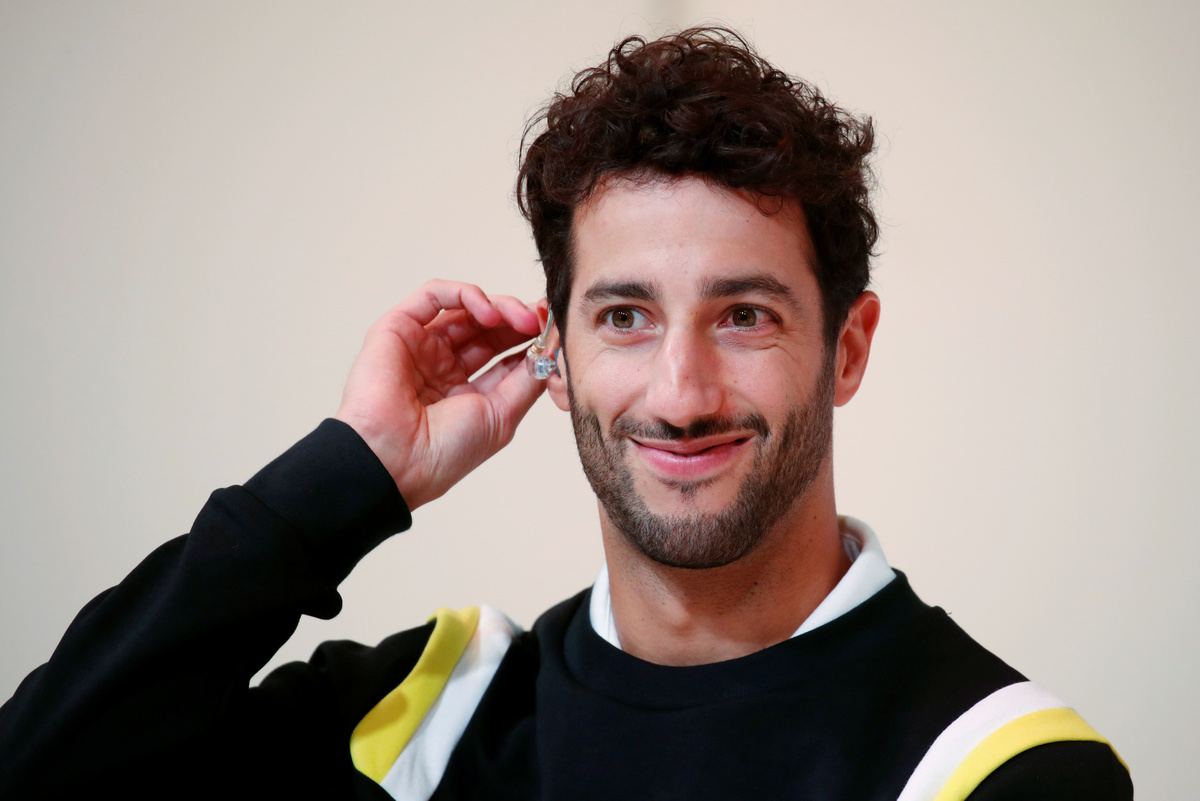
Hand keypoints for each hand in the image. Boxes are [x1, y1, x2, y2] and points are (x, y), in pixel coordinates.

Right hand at [334, 280, 544, 509]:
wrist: (396, 460)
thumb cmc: (443, 452)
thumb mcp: (502, 415)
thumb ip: (529, 379)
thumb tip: (552, 347)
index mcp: (466, 392)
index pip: (505, 355)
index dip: (531, 340)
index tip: (555, 332)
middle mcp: (443, 366)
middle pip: (490, 328)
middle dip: (520, 319)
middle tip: (542, 318)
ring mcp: (421, 346)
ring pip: (466, 308)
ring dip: (501, 307)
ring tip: (522, 318)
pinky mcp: (398, 327)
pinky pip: (434, 295)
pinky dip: (466, 295)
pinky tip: (489, 312)